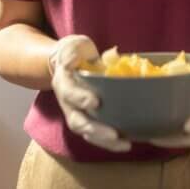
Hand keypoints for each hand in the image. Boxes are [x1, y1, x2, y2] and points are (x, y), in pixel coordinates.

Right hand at [50, 35, 130, 152]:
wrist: (70, 62)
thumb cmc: (74, 52)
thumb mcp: (72, 45)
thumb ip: (71, 51)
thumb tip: (71, 58)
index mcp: (63, 83)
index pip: (69, 93)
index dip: (80, 98)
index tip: (95, 102)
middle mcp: (68, 103)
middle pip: (77, 121)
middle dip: (95, 129)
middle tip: (113, 134)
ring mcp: (77, 113)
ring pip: (87, 132)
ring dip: (104, 141)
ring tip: (124, 144)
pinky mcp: (89, 119)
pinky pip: (96, 134)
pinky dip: (110, 142)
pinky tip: (126, 143)